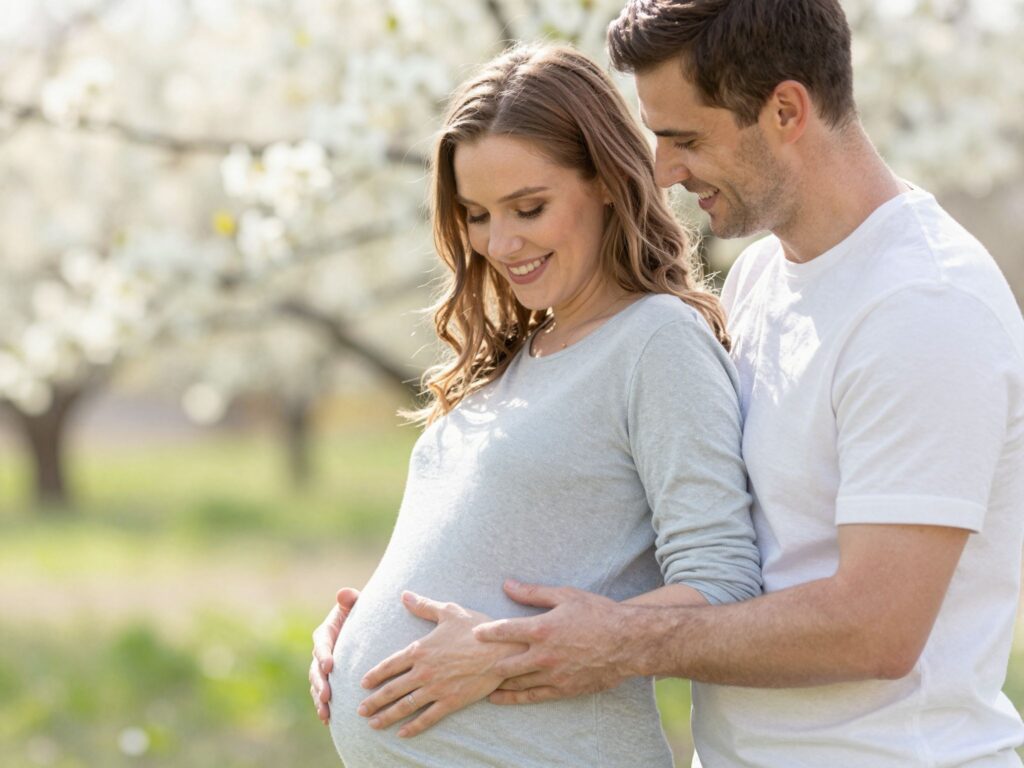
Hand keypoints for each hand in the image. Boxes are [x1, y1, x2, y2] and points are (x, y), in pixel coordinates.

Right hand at [310, 587, 359, 724]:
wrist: (365, 629)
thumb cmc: (361, 613)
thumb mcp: (356, 604)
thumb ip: (350, 600)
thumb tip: (344, 593)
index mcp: (326, 632)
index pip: (321, 643)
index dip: (323, 654)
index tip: (329, 665)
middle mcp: (321, 652)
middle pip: (316, 669)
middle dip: (320, 683)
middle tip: (327, 695)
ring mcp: (322, 668)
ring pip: (317, 685)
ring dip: (320, 699)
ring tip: (326, 712)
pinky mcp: (329, 681)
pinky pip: (323, 695)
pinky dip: (324, 707)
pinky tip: (328, 721)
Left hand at [356, 592, 525, 737]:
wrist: (502, 650)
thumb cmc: (477, 628)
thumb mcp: (449, 612)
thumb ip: (424, 606)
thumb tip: (405, 595)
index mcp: (420, 649)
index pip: (390, 665)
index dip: (375, 675)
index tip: (363, 684)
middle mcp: (424, 671)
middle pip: (391, 689)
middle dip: (373, 701)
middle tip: (359, 711)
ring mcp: (436, 688)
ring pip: (405, 706)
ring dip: (386, 716)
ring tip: (373, 724)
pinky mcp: (451, 701)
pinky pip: (428, 718)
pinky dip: (413, 727)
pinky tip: (402, 734)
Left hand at [473, 580, 634, 704]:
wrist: (628, 642)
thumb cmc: (597, 613)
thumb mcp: (565, 595)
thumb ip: (533, 593)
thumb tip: (507, 584)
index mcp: (542, 629)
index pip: (504, 631)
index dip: (486, 633)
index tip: (474, 634)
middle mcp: (543, 655)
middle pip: (504, 662)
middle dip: (487, 661)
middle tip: (474, 660)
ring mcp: (552, 675)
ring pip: (516, 682)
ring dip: (497, 680)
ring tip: (481, 678)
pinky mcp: (562, 689)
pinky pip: (532, 696)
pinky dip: (513, 697)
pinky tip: (499, 698)